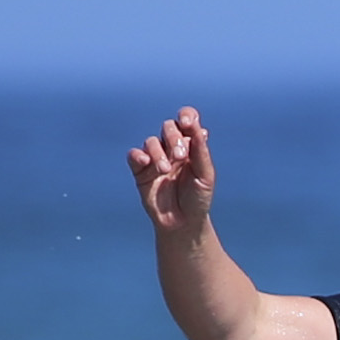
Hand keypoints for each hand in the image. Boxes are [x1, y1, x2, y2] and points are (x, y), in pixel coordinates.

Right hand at [125, 106, 216, 238]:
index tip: (187, 123)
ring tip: (165, 170)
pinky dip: (138, 155)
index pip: (187, 120)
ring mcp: (156, 158)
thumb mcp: (205, 176)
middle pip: (169, 127)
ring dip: (158, 152)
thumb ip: (201, 152)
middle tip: (180, 156)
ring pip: (152, 141)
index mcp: (191, 145)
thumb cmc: (198, 199)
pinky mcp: (141, 171)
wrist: (183, 223)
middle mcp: (172, 148)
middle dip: (174, 137)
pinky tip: (145, 162)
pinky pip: (134, 155)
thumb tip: (199, 129)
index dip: (186, 116)